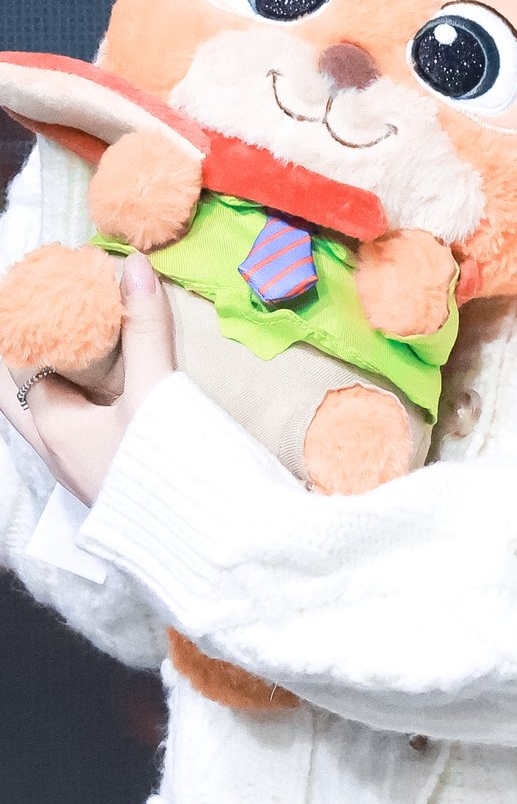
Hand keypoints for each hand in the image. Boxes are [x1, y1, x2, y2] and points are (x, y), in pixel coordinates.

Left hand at [0, 253, 175, 505]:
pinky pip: (81, 432)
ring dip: (60, 383)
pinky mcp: (111, 479)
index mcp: (56, 430)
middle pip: (22, 400)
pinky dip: (85, 403)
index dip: (32, 332)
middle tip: (41, 324)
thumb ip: (146, 328)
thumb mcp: (156, 389)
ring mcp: (84, 470)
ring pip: (54, 417)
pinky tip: (109, 392)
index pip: (23, 370)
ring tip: (75, 348)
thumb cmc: (166, 464)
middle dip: (28, 362)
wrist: (207, 537)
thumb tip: (134, 266)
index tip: (42, 298)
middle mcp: (60, 453)